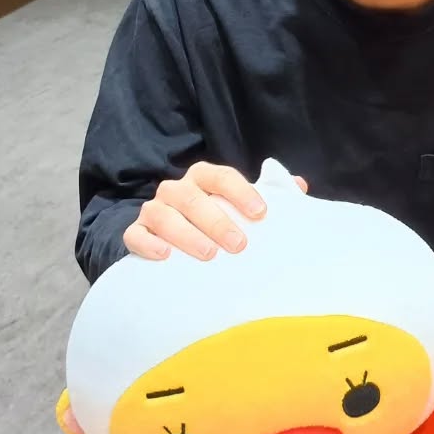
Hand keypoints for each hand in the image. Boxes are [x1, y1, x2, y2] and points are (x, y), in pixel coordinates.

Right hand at [124, 161, 307, 261]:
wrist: (177, 241)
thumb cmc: (219, 222)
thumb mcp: (242, 207)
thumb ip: (271, 195)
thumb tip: (299, 187)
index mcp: (204, 177)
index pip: (222, 177)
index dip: (241, 192)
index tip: (261, 214)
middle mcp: (177, 189)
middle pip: (192, 197)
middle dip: (216, 220)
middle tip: (238, 244)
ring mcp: (154, 210)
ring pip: (163, 215)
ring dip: (186, 234)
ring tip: (208, 254)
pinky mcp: (137, 232)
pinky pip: (135, 235)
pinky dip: (148, 244)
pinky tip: (165, 256)